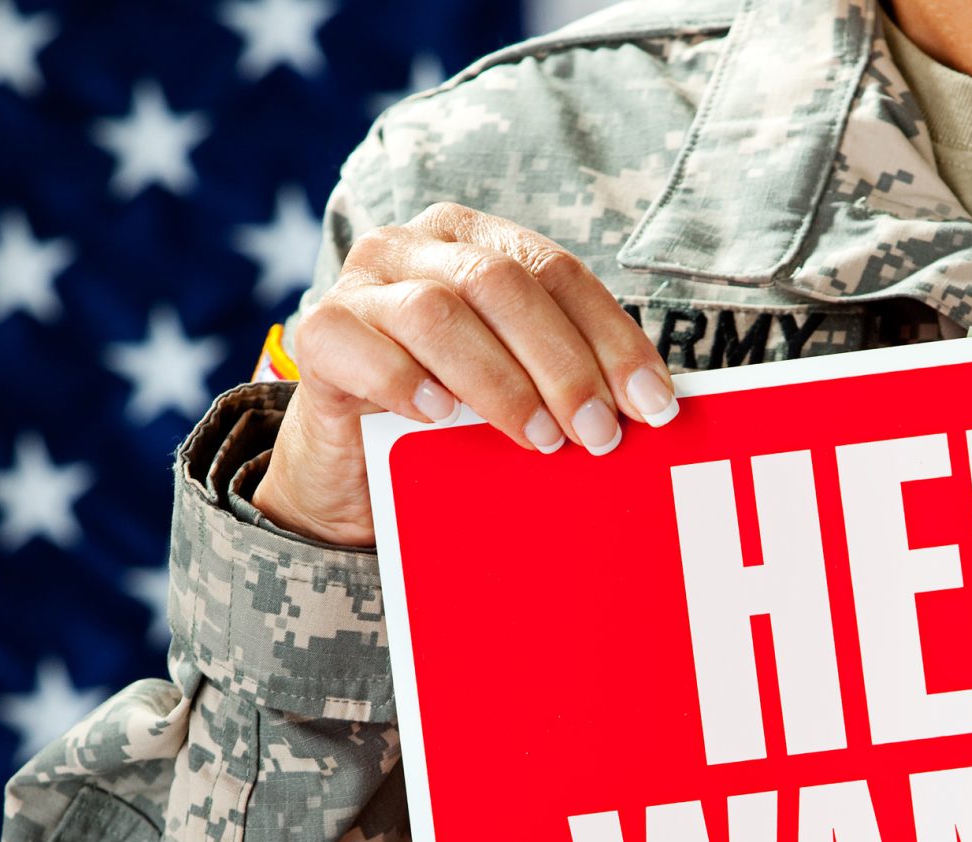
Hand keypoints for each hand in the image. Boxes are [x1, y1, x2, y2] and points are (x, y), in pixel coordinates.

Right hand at [249, 202, 678, 545]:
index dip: (611, 337)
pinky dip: (404, 381)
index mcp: (475, 243)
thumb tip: (645, 412)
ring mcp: (362, 285)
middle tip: (598, 434)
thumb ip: (562, 383)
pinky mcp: (318, 335)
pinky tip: (439, 417)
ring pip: (437, 312)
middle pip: (501, 284)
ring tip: (538, 439)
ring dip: (498, 381)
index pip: (557, 274)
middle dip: (561, 363)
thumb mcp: (514, 392)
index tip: (653, 404)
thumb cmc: (447, 420)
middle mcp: (416, 247)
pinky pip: (358, 346)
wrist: (349, 468)